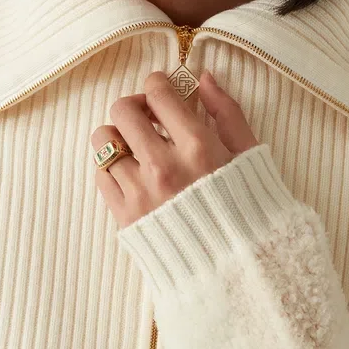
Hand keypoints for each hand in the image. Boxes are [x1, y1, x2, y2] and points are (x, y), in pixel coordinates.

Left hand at [92, 70, 259, 229]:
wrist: (237, 270)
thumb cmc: (248, 207)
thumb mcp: (249, 154)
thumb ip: (226, 111)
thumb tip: (204, 78)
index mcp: (198, 147)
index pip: (158, 93)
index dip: (157, 83)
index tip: (161, 89)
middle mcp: (164, 166)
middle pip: (122, 110)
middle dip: (135, 105)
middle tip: (148, 116)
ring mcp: (140, 192)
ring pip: (103, 140)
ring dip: (119, 135)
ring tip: (137, 146)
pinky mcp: (125, 217)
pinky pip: (100, 174)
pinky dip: (112, 166)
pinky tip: (133, 171)